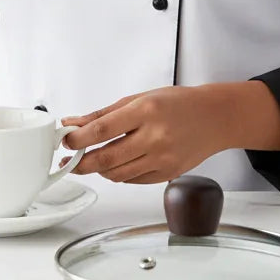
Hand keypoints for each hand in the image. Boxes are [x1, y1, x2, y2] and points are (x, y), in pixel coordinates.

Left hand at [59, 85, 233, 184]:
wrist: (214, 118)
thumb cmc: (177, 103)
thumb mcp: (138, 98)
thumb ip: (103, 114)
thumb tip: (73, 123)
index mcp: (145, 111)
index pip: (102, 130)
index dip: (78, 139)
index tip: (65, 141)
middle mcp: (154, 137)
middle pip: (106, 159)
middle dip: (81, 163)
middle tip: (69, 159)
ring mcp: (162, 159)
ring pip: (117, 175)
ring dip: (98, 170)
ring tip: (90, 160)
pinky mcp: (167, 175)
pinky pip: (133, 180)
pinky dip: (118, 175)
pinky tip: (115, 164)